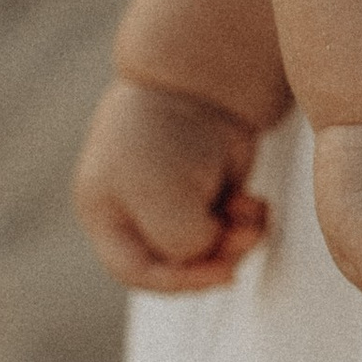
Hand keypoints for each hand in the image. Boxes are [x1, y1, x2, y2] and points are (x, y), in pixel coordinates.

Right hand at [74, 76, 270, 292]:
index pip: (136, 271)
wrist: (202, 79)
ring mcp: (173, 196)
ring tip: (252, 215)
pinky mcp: (208, 185)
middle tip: (243, 239)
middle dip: (214, 257)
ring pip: (209, 245)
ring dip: (235, 239)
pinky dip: (245, 220)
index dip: (178, 282)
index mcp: (106, 213)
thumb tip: (205, 251)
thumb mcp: (166, 204)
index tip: (222, 274)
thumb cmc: (171, 138)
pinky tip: (254, 202)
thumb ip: (180, 245)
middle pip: (176, 262)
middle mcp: (137, 209)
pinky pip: (229, 223)